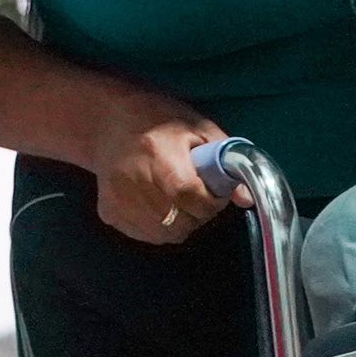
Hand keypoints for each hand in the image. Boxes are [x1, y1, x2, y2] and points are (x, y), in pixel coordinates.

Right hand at [90, 102, 246, 244]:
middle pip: (178, 221)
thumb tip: (246, 198)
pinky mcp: (109, 213)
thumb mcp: (200, 129)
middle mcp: (133, 180)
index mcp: (158, 155)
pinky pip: (146, 235)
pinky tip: (162, 205)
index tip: (216, 194)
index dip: (211, 202)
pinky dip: (161, 227)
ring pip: (164, 234)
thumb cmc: (159, 121)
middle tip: (199, 196)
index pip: (190, 196)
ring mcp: (118, 200)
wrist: (108, 122)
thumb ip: (226, 162)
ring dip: (182, 223)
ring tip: (180, 200)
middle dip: (199, 214)